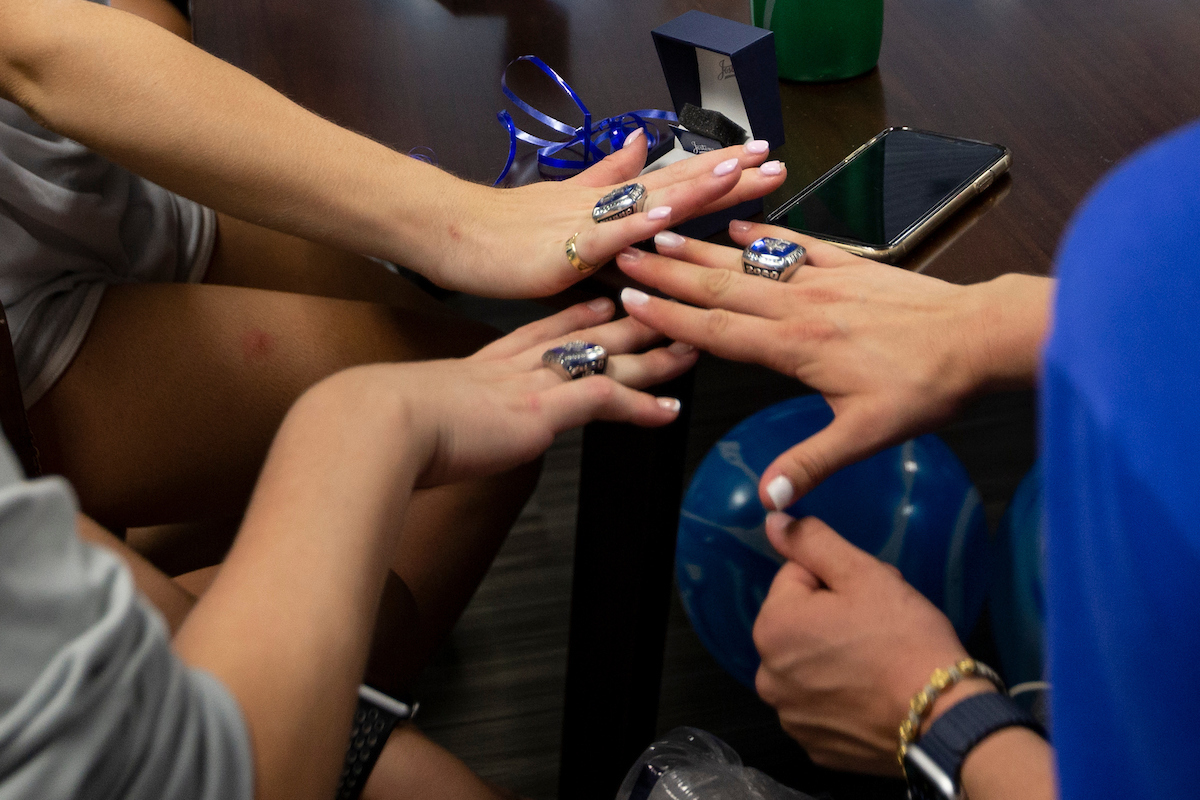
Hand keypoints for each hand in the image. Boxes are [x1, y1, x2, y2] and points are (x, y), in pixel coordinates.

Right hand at [322, 298, 698, 487]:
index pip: (548, 326)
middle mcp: (520, 364)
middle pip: (590, 332)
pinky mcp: (543, 409)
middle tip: (673, 305)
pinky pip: (605, 399)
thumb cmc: (388, 424)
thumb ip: (451, 411)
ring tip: (693, 349)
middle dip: (635, 319)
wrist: (379, 424)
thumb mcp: (425, 409)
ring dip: (654, 356)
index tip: (608, 296)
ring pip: (609, 357)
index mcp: (492, 361)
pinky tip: (669, 411)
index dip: (583, 312)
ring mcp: (534, 383)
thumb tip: (452, 428)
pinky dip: (641, 406)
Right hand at [430, 136, 785, 297]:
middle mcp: (607, 206)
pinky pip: (606, 235)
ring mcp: (587, 223)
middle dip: (729, 176)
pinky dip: (637, 223)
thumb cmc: (507, 229)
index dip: (719, 170)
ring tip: (740, 173)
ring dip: (696, 187)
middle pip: (676, 186)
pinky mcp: (564, 248)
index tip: (761, 158)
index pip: (675, 182)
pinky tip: (667, 215)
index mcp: (611, 202)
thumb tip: (640, 144)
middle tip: (775, 162)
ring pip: (650, 203)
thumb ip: (607, 177)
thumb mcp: (566, 202)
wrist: (455, 234)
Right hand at [616, 221, 1050, 507]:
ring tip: (664, 234)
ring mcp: (824, 281)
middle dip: (668, 272)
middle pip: (721, 288)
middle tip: (624, 253)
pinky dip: (765, 236)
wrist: (979, 336)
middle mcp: (800, 307)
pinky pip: (798, 247)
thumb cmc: (926, 386)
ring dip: (703, 249)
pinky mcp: (850, 268)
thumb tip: (770, 498)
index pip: (717, 331)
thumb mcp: (868, 434)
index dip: (669, 316)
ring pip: (750, 263)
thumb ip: (812, 462)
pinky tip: (742, 227)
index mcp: (796, 347)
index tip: (630, 299)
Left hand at [752, 513, 983, 775]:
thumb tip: (772, 521)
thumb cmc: (903, 638)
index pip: (797, 579)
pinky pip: (822, 704)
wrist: (943, 718)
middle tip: (880, 626)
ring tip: (880, 661)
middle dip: (833, 617)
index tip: (868, 597)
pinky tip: (874, 695)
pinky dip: (842, 697)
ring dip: (834, 656)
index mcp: (772, 627)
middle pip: (800, 623)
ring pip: (809, 664)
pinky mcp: (815, 745)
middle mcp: (767, 675)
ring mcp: (790, 715)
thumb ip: (811, 542)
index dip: (836, 581)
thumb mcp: (862, 574)